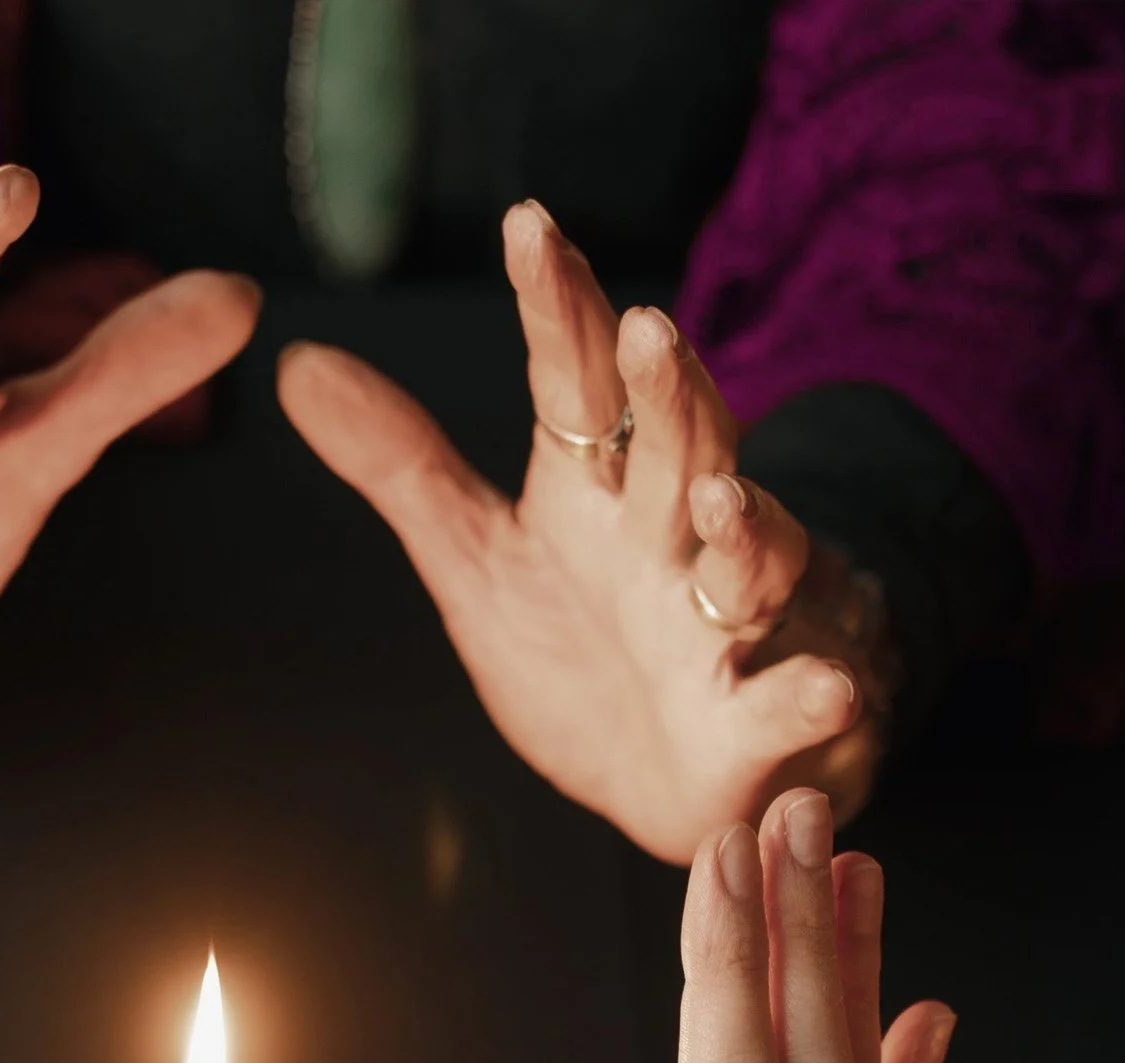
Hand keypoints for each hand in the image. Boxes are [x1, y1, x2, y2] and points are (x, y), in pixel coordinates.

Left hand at [279, 201, 878, 864]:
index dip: (556, 309)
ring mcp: (727, 622)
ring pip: (748, 558)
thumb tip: (298, 361)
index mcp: (595, 493)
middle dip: (668, 396)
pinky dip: (809, 693)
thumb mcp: (476, 557)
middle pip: (677, 451)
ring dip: (744, 527)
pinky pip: (790, 702)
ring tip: (720, 500)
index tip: (527, 224)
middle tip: (647, 330)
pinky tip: (827, 686)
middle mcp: (671, 537)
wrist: (665, 775)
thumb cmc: (579, 649)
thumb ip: (402, 464)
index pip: (575, 386)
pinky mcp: (761, 715)